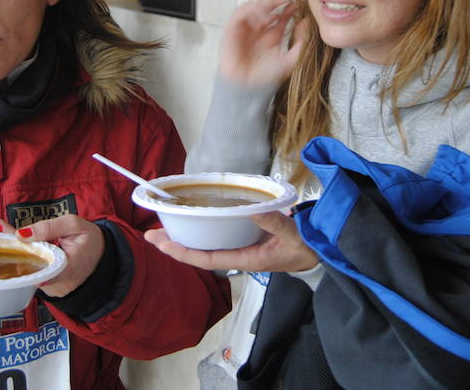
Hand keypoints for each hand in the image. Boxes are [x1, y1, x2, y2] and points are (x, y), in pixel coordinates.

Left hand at [0, 215, 104, 297]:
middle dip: (16, 250)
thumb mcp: (75, 225)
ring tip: (4, 232)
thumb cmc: (90, 240)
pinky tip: (15, 245)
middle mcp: (59, 283)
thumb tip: (23, 234)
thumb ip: (50, 227)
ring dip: (18, 253)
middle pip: (31, 269)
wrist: (100, 257)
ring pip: (29, 271)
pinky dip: (25, 258)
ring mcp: (52, 288)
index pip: (48, 274)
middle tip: (0, 229)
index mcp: (71, 268)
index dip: (31, 269)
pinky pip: (33, 272)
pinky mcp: (48, 288)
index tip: (18, 261)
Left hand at [144, 211, 318, 272]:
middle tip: (150, 234)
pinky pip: (217, 237)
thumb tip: (254, 210)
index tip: (163, 244)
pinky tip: (192, 220)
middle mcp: (238, 255)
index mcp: (246, 259)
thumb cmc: (307, 246)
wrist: (319, 250)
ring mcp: (240, 248)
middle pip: (199, 253)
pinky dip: (201, 229)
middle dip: (174, 245)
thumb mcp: (293, 235)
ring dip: (185, 237)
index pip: (207, 259)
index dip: (183, 253)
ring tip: (163, 227)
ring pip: (206, 245)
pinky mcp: (245, 239)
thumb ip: (275, 223)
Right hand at [219, 0, 306, 87]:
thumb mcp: (291, 60)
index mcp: (273, 36)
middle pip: (268, 8)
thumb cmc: (266, 78)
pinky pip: (239, 14)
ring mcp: (246, 29)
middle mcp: (259, 30)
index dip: (289, 8)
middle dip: (277, 0)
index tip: (299, 2)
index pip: (281, 16)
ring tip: (275, 3)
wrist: (247, 87)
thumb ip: (302, 42)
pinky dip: (249, 10)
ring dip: (264, 3)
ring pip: (254, 7)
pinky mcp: (232, 30)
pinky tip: (260, 12)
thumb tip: (308, 22)